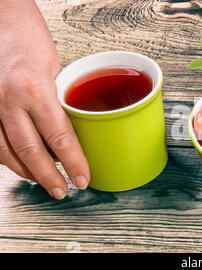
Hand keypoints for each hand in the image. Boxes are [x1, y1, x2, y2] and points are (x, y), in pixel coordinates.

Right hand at [0, 0, 89, 198]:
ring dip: (25, 172)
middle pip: (30, 152)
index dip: (73, 163)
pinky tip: (17, 163)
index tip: (83, 178)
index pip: (59, 137)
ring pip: (5, 152)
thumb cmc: (26, 36)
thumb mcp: (54, 67)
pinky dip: (5, 157)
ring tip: (42, 181)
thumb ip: (55, 99)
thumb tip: (66, 126)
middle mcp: (7, 101)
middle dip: (49, 177)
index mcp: (33, 90)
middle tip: (62, 191)